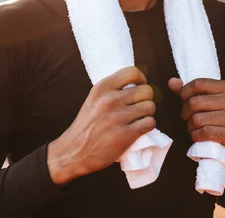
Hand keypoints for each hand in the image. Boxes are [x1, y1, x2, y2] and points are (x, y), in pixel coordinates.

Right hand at [48, 67, 156, 184]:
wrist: (74, 152)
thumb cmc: (86, 126)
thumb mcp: (94, 100)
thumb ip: (112, 91)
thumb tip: (138, 85)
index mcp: (102, 88)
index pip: (132, 72)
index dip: (141, 79)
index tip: (139, 87)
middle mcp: (110, 100)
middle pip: (146, 91)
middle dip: (146, 99)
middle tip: (139, 107)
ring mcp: (117, 117)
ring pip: (150, 107)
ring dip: (147, 114)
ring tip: (138, 119)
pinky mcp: (125, 135)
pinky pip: (150, 123)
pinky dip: (147, 126)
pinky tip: (139, 129)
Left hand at [168, 77, 224, 169]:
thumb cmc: (224, 122)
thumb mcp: (211, 103)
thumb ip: (191, 92)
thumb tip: (171, 81)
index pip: (198, 83)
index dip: (184, 93)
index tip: (183, 102)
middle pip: (194, 102)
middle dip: (186, 113)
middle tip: (189, 120)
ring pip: (197, 119)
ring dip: (191, 128)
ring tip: (196, 130)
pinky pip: (204, 133)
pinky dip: (197, 137)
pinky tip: (201, 138)